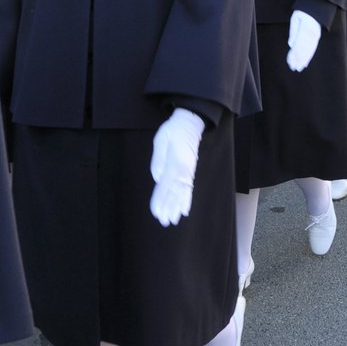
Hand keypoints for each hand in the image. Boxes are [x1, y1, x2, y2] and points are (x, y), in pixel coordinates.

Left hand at [149, 108, 203, 226]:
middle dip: (169, 208)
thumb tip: (157, 177)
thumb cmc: (173, 131)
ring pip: (183, 193)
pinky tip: (184, 211)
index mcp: (175, 162)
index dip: (161, 199)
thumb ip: (158, 160)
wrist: (190, 124)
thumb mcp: (160, 140)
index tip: (156, 211)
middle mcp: (184, 170)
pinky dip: (186, 201)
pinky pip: (189, 189)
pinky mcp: (190, 172)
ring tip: (172, 220)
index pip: (166, 184)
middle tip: (163, 221)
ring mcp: (189, 172)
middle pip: (175, 193)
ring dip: (177, 208)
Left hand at [286, 10, 321, 71]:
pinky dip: (308, 56)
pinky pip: (312, 49)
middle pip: (304, 50)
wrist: (316, 6)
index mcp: (305, 30)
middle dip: (298, 60)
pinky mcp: (316, 37)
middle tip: (293, 68)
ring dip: (303, 60)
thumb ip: (293, 32)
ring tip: (298, 68)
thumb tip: (291, 44)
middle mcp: (311, 35)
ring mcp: (315, 37)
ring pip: (309, 51)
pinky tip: (304, 62)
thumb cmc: (303, 12)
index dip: (294, 54)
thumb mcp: (296, 19)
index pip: (298, 45)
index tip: (290, 61)